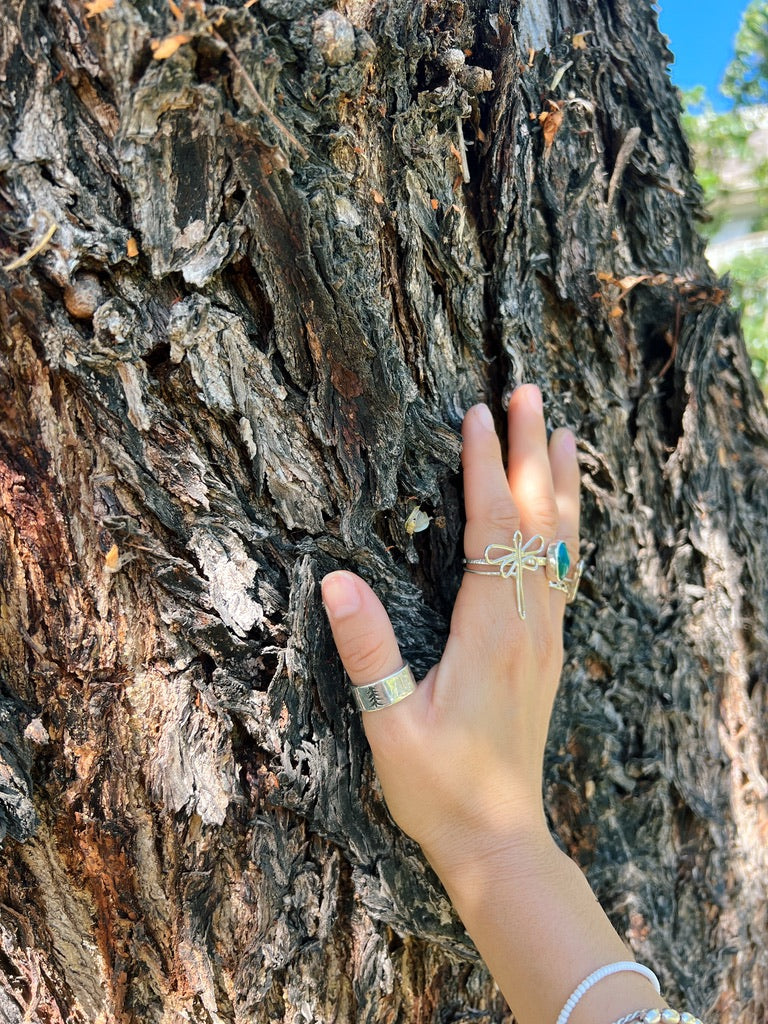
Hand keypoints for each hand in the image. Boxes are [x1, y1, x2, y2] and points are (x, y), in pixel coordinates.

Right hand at [321, 385, 579, 880]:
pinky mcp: (547, 651)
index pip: (490, 529)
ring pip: (559, 542)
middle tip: (529, 392)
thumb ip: (366, 649)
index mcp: (490, 633)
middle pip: (535, 520)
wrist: (499, 837)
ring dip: (560, 482)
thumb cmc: (440, 787)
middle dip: (531, 451)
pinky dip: (565, 528)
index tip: (476, 414)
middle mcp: (528, 625)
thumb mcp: (389, 725)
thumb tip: (335, 578)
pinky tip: (564, 513)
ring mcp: (546, 638)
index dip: (483, 468)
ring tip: (564, 433)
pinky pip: (562, 571)